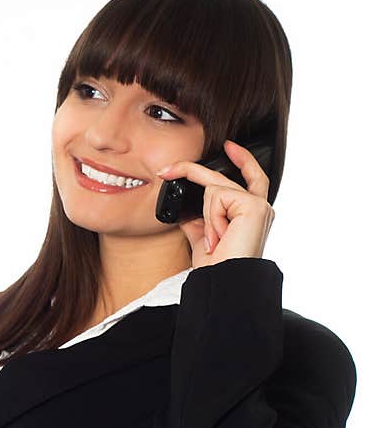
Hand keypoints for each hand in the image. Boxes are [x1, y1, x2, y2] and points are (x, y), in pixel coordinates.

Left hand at [155, 139, 275, 268]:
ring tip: (214, 240)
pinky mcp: (253, 206)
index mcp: (251, 214)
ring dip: (206, 217)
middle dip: (191, 170)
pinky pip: (217, 196)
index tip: (228, 146)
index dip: (242, 159)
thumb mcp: (202, 237)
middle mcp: (260, 208)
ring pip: (214, 188)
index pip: (252, 178)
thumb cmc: (216, 266)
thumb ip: (199, 219)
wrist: (222, 282)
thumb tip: (184, 207)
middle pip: (224, 177)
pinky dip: (211, 217)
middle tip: (165, 171)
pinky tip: (219, 236)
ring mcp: (259, 206)